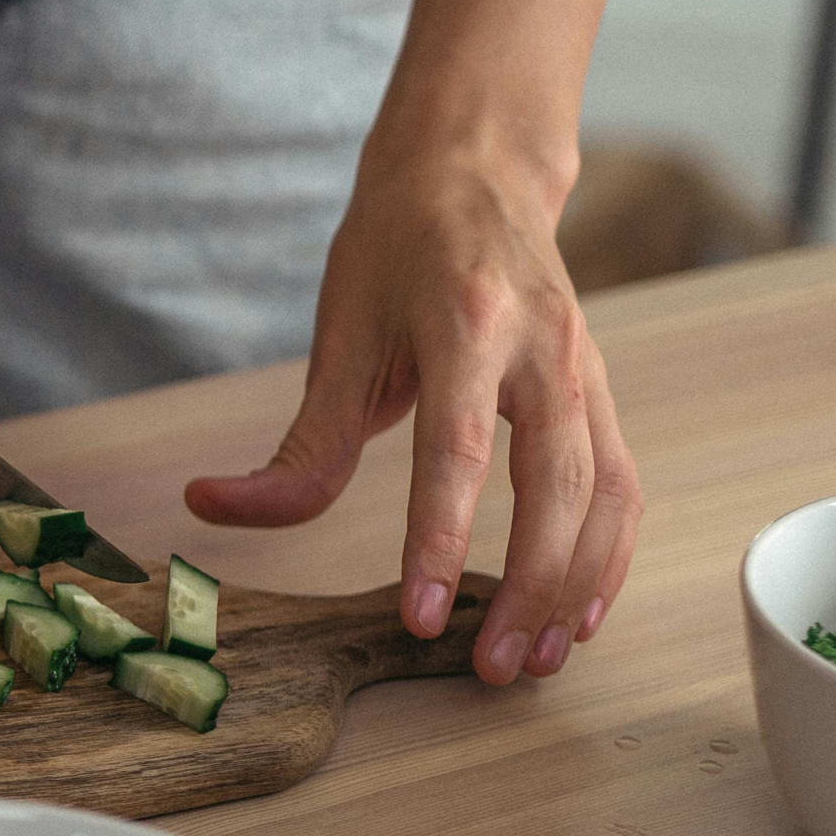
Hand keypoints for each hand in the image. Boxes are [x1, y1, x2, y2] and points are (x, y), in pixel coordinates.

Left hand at [186, 144, 638, 685]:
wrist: (476, 166)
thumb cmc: (397, 247)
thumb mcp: (338, 333)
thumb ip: (296, 441)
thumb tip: (214, 508)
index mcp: (465, 323)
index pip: (458, 450)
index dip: (441, 539)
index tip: (424, 615)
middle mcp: (542, 346)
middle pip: (554, 484)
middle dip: (526, 586)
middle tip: (485, 669)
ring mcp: (584, 367)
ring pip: (604, 492)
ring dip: (575, 586)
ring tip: (535, 662)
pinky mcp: (602, 389)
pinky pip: (621, 482)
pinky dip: (608, 554)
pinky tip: (576, 613)